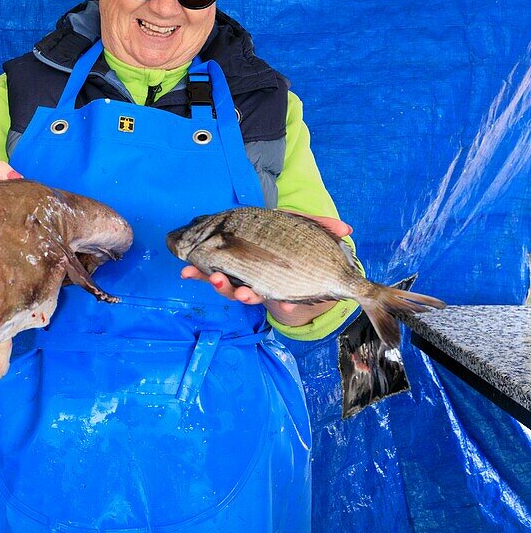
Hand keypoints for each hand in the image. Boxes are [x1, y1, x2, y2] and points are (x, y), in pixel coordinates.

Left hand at [180, 211, 352, 324]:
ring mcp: (234, 278)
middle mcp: (254, 284)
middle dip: (245, 295)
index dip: (284, 301)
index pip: (281, 294)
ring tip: (213, 278)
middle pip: (249, 294)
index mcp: (277, 280)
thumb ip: (324, 228)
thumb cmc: (287, 243)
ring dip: (218, 284)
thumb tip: (346, 229)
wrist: (264, 243)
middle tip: (243, 293)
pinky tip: (186, 271)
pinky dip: (195, 273)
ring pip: (226, 286)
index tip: (288, 305)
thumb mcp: (305, 232)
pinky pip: (204, 272)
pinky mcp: (215, 268)